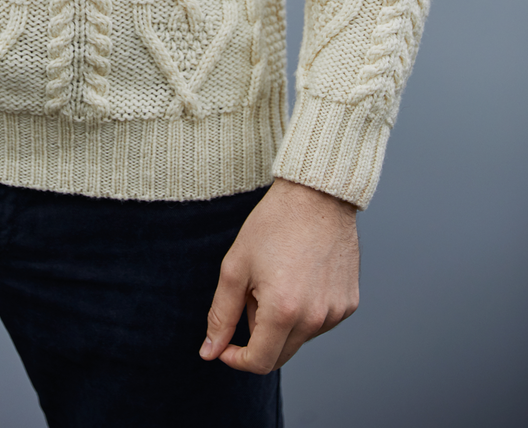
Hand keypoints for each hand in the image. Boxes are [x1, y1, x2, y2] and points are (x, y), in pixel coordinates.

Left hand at [200, 177, 358, 372]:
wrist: (316, 196)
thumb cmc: (273, 225)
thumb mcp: (235, 267)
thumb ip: (222, 314)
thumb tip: (210, 352)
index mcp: (283, 311)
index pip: (260, 362)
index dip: (236, 358)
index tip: (225, 343)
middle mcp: (314, 319)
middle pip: (280, 354)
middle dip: (258, 336)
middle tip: (252, 295)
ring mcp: (335, 313)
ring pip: (300, 338)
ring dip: (282, 322)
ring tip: (278, 277)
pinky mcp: (349, 304)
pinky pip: (319, 322)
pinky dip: (304, 311)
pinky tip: (300, 276)